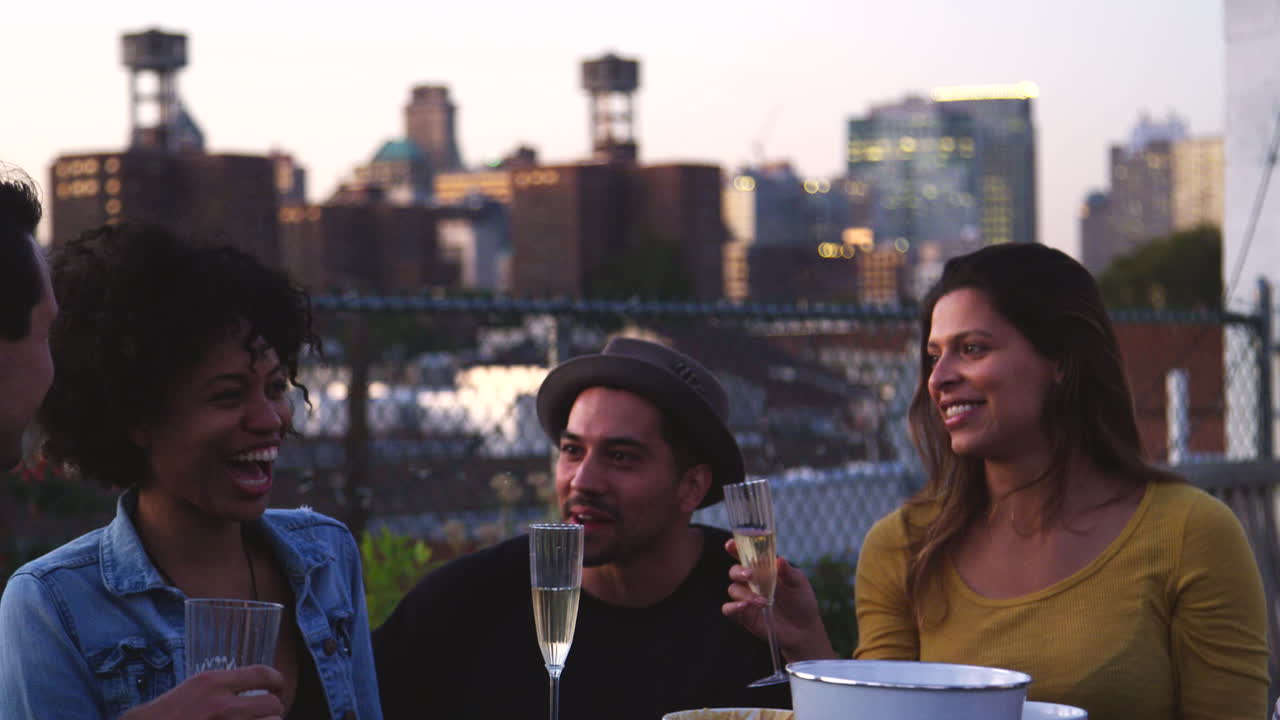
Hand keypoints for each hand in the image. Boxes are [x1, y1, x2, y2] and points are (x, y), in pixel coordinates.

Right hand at [121, 665, 284, 719]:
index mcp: (212, 683)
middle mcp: (221, 705)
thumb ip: (220, 687)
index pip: (261, 674)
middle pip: (272, 704)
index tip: (279, 686)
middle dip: (274, 709)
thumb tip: (248, 688)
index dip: (278, 680)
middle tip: (270, 713)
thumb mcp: (192, 689)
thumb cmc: (163, 714)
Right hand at [721, 538, 837, 661]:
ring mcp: (746, 599)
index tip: (731, 545)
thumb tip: (779, 560)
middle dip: (739, 571)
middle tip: (750, 575)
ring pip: (733, 589)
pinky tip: (745, 607)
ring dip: (746, 593)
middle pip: (734, 571)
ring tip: (763, 601)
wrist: (805, 629)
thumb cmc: (802, 602)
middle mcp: (751, 583)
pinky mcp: (744, 616)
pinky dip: (732, 607)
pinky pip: (728, 609)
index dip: (735, 548)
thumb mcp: (799, 584)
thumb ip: (789, 572)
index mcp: (763, 570)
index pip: (745, 556)